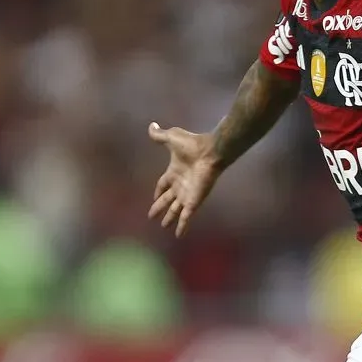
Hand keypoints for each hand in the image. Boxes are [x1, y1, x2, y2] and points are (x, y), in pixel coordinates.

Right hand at [147, 122, 220, 237]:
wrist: (210, 151)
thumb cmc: (192, 144)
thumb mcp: (171, 138)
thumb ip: (160, 135)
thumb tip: (151, 126)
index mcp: (174, 171)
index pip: (163, 184)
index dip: (158, 191)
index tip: (153, 197)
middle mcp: (181, 184)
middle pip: (167, 199)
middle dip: (160, 208)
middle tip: (152, 217)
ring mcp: (187, 194)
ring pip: (175, 209)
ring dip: (169, 218)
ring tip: (164, 226)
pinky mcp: (194, 201)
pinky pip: (186, 216)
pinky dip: (182, 226)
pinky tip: (179, 235)